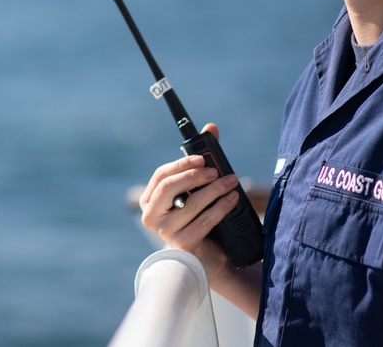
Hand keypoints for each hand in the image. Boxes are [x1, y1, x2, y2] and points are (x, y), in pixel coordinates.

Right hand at [138, 123, 240, 276]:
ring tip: (232, 182)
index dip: (181, 163)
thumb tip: (211, 127)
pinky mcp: (182, 244)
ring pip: (191, 203)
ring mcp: (165, 232)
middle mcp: (151, 216)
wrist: (213, 255)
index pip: (161, 175)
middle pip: (170, 187)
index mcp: (150, 199)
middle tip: (216, 171)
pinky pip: (204, 220)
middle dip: (194, 175)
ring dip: (215, 189)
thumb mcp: (199, 187)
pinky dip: (221, 207)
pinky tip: (232, 198)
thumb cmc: (201, 216)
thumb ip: (202, 158)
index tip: (202, 158)